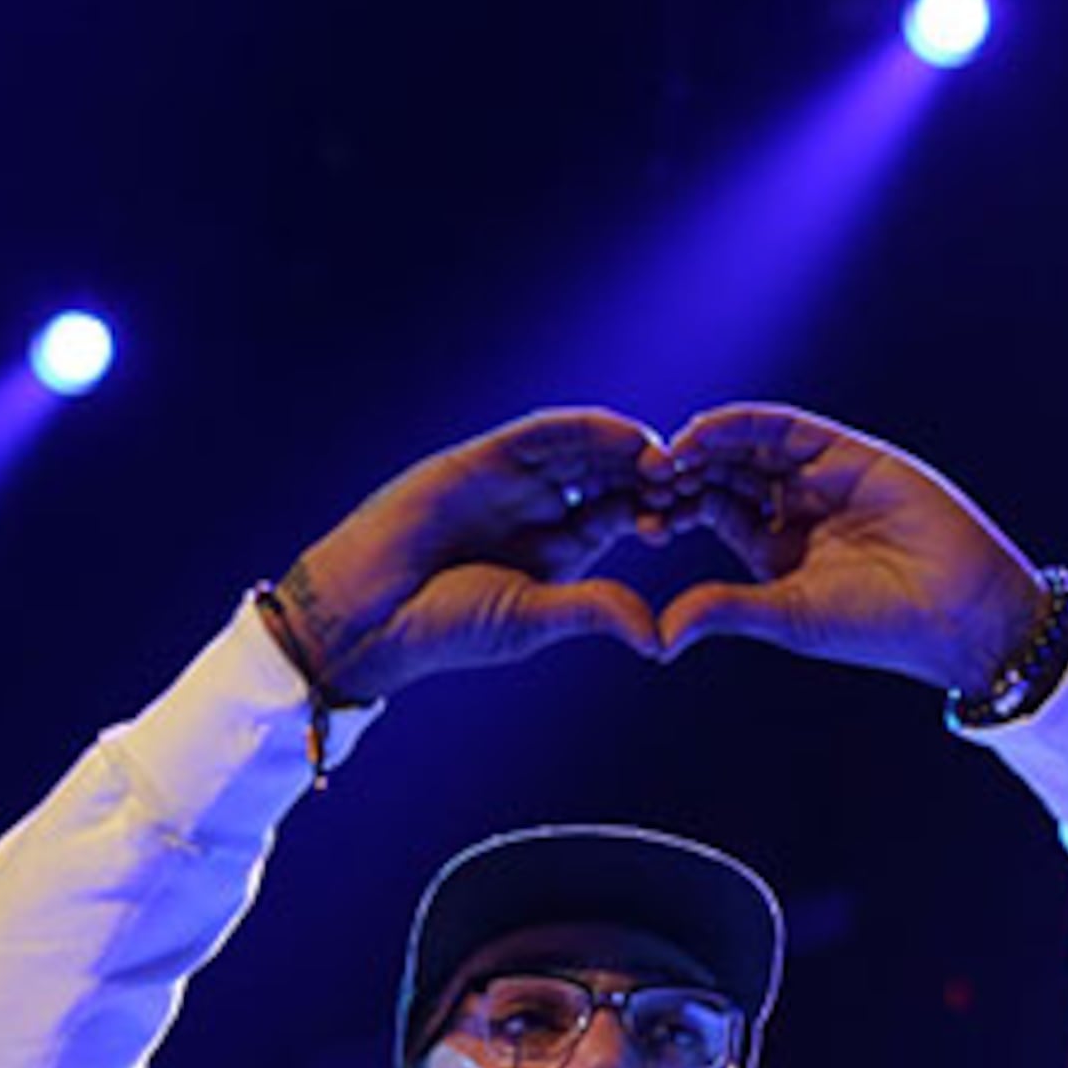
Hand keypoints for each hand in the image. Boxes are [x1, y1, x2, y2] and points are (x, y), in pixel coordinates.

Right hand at [279, 409, 666, 702]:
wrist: (368, 615)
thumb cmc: (444, 628)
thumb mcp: (534, 618)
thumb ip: (596, 610)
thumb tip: (660, 637)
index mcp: (560, 550)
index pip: (623, 513)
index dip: (660, 507)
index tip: (700, 511)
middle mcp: (541, 509)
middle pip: (610, 473)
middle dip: (651, 471)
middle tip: (693, 474)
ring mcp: (511, 482)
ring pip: (581, 449)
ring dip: (624, 446)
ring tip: (665, 453)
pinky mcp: (480, 460)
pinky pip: (539, 435)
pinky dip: (582, 429)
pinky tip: (620, 433)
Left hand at [656, 405, 1046, 692]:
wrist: (957, 609)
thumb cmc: (877, 626)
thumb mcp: (786, 616)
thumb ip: (724, 610)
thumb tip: (657, 637)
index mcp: (775, 548)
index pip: (714, 510)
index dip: (676, 507)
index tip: (640, 515)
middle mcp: (795, 507)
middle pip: (726, 471)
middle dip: (685, 471)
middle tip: (643, 476)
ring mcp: (821, 476)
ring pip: (750, 446)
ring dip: (706, 445)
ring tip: (667, 455)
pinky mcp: (848, 451)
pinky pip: (786, 428)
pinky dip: (743, 424)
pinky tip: (704, 431)